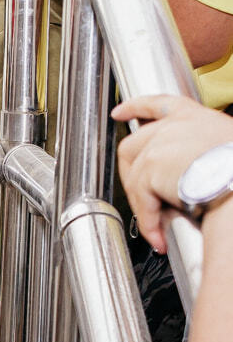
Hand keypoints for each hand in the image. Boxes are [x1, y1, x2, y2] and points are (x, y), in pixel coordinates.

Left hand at [112, 95, 232, 251]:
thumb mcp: (228, 148)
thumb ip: (206, 152)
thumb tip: (197, 171)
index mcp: (196, 118)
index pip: (160, 105)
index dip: (136, 107)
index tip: (120, 112)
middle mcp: (174, 127)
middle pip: (134, 146)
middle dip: (132, 174)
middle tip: (142, 196)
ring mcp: (160, 146)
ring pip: (133, 177)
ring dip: (142, 202)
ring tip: (156, 222)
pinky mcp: (151, 168)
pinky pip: (141, 200)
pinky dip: (149, 222)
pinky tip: (159, 236)